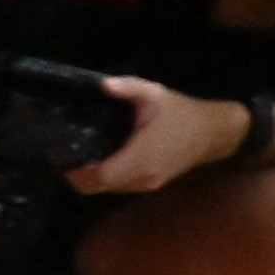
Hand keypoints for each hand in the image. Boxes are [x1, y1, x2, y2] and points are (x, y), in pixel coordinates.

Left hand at [75, 81, 245, 192]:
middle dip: (78, 177)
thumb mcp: (156, 94)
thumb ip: (128, 88)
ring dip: (92, 179)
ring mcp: (148, 183)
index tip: (60, 159)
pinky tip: (100, 159)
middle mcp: (142, 176)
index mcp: (140, 157)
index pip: (100, 177)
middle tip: (63, 158)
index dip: (77, 172)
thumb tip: (102, 84)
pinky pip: (121, 186)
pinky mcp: (152, 183)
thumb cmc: (183, 113)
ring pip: (109, 189)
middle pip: (99, 187)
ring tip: (77, 157)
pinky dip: (106, 178)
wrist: (215, 132)